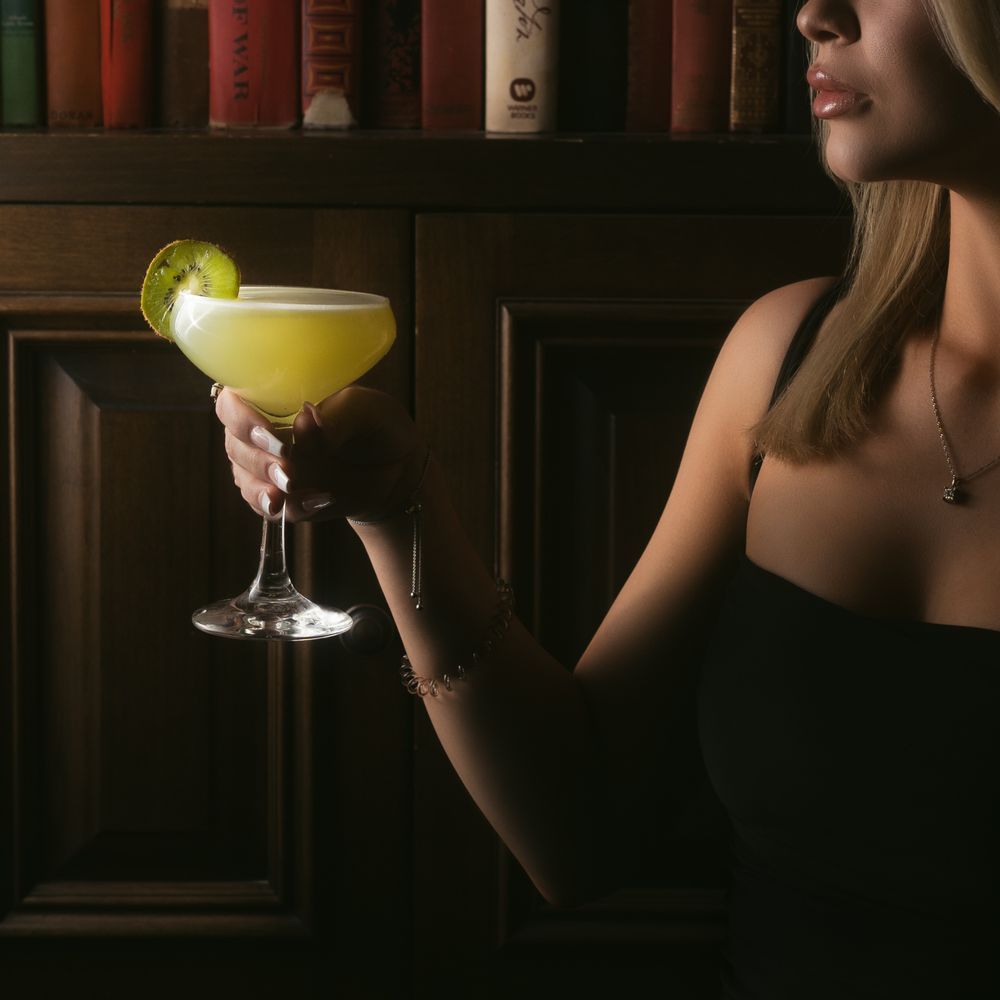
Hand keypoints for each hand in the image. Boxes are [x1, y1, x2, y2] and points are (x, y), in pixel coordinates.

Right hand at [215, 386, 423, 523]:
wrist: (396, 468)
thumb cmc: (377, 425)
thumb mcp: (368, 410)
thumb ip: (339, 413)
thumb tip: (307, 419)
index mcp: (275, 399)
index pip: (232, 403)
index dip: (240, 418)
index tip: (269, 434)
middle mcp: (264, 433)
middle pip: (234, 445)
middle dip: (257, 459)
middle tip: (288, 467)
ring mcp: (270, 468)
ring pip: (245, 479)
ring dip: (264, 487)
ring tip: (294, 488)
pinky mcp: (284, 498)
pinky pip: (269, 508)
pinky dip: (289, 508)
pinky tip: (316, 502)